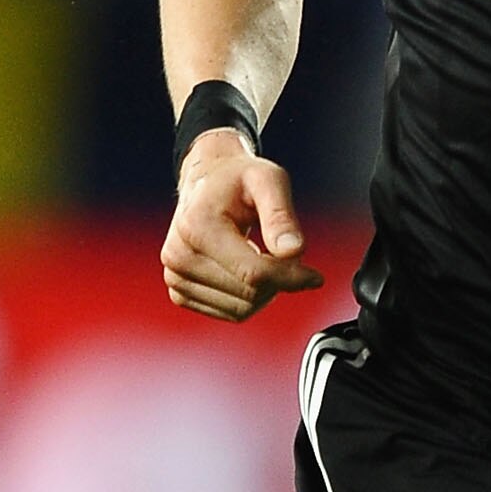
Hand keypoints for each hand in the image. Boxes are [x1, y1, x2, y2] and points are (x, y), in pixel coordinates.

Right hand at [160, 132, 322, 321]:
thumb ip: (281, 216)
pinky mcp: (179, 292)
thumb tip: (294, 251)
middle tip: (284, 254)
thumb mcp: (269, 181)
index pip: (252, 272)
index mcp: (197, 226)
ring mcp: (175, 277)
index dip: (290, 278)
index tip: (315, 276)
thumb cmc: (237, 179)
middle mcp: (178, 255)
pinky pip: (229, 312)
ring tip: (263, 257)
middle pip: (249, 294)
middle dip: (279, 280)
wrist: (206, 183)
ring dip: (265, 291)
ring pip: (241, 309)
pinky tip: (247, 270)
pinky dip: (249, 298)